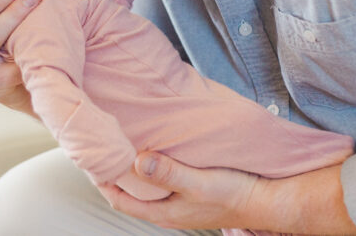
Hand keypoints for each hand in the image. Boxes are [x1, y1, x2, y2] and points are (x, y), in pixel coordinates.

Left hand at [98, 152, 260, 231]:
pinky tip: (152, 148)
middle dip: (112, 172)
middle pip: (128, 192)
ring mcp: (178, 201)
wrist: (266, 198)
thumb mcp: (198, 182)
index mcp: (163, 212)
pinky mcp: (189, 191)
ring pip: (144, 186)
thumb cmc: (233, 193)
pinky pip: (161, 179)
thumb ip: (168, 172)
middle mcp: (166, 209)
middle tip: (101, 146)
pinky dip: (150, 166)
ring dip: (131, 168)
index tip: (90, 158)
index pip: (118, 198)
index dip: (101, 180)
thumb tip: (138, 161)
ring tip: (120, 143)